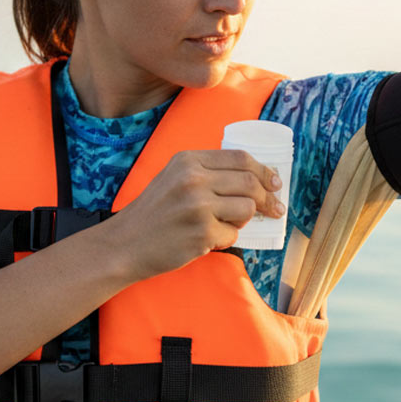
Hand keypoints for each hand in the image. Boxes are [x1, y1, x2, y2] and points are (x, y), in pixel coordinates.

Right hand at [106, 149, 284, 280]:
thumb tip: (254, 178)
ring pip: (247, 209)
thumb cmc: (153, 213)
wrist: (125, 244)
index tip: (275, 183)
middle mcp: (194, 180)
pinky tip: (207, 239)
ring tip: (227, 225)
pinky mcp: (202, 234)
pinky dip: (226, 239)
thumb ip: (207, 172)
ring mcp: (198, 207)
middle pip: (250, 183)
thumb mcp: (174, 177)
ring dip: (244, 220)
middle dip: (268, 198)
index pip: (240, 158)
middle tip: (274, 209)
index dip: (264, 171)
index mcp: (188, 160)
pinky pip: (232, 235)